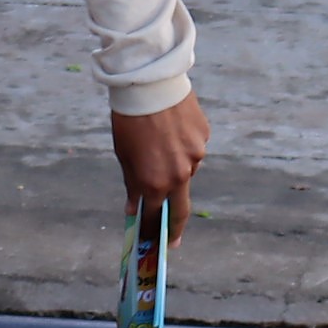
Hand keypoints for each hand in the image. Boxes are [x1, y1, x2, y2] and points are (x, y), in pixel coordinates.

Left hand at [111, 96, 209, 243]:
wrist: (148, 83)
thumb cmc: (129, 120)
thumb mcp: (124, 155)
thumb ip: (132, 184)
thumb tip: (133, 208)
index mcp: (154, 181)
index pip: (156, 217)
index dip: (153, 231)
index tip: (152, 243)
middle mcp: (180, 174)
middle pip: (181, 209)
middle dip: (175, 227)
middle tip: (172, 239)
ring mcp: (195, 156)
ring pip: (186, 170)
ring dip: (174, 166)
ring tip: (159, 145)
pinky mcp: (204, 137)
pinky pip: (193, 148)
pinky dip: (182, 144)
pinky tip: (171, 129)